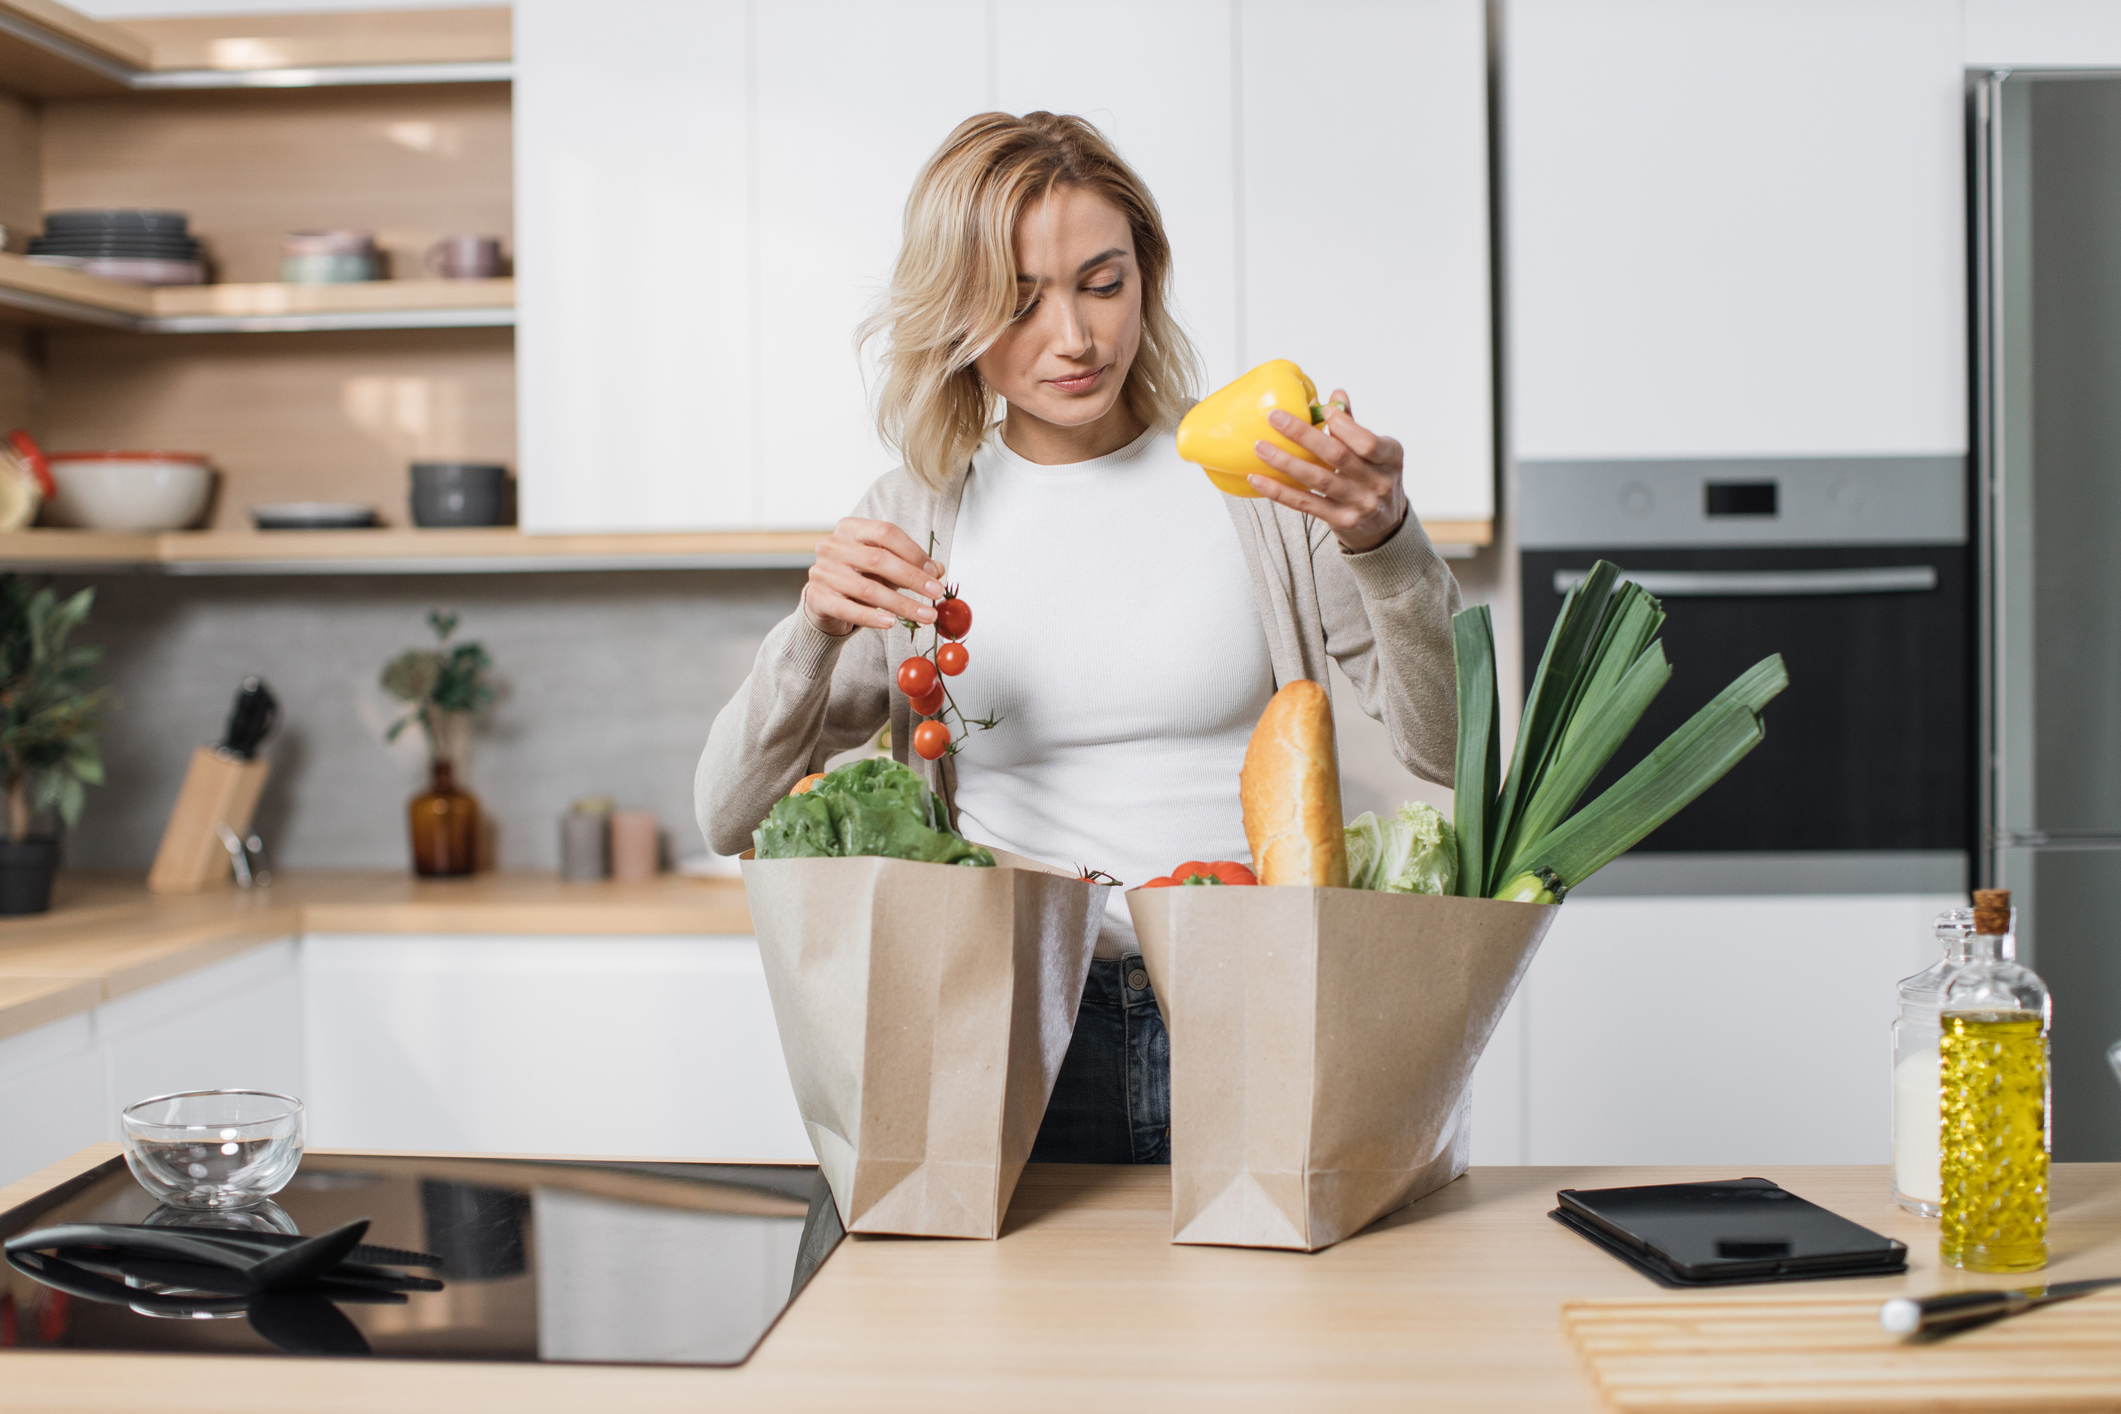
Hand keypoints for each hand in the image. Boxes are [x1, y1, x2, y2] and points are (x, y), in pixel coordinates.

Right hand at [803, 518, 945, 636]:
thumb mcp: (885, 567)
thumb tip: (938, 570)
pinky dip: (872, 617)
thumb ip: (910, 565)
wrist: (825, 600)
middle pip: (878, 559)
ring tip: (925, 615)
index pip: (886, 533)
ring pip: (867, 588)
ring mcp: (822, 571)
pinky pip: (848, 609)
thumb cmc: (858, 577)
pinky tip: (891, 623)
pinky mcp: (817, 597)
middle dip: (912, 578)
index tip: (935, 572)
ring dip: (901, 604)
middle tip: (936, 593)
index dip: (913, 552)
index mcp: (851, 529)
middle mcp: (833, 546)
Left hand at [1246, 391, 1409, 552]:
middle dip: (1303, 435)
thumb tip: (1335, 395)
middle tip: (1275, 418)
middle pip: (1337, 455)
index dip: (1343, 425)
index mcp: (1390, 457)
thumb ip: (1354, 426)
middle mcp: (1378, 482)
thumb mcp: (1378, 453)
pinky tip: (1258, 479)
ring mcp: (1360, 504)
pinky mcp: (1341, 521)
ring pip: (1318, 479)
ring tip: (1260, 447)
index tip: (1321, 412)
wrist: (1386, 527)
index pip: (1366, 441)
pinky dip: (1280, 491)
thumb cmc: (1376, 479)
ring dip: (1286, 462)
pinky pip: (1305, 503)